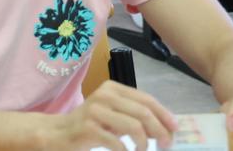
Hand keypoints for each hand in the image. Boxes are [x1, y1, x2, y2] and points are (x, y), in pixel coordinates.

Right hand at [51, 81, 175, 150]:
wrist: (58, 133)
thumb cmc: (91, 125)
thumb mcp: (114, 116)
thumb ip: (135, 116)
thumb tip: (166, 127)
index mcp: (112, 88)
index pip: (146, 99)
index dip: (164, 115)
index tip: (175, 130)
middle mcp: (104, 95)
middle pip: (143, 113)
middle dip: (160, 131)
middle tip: (165, 146)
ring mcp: (95, 111)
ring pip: (134, 127)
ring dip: (144, 143)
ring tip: (142, 150)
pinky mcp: (88, 128)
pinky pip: (118, 142)